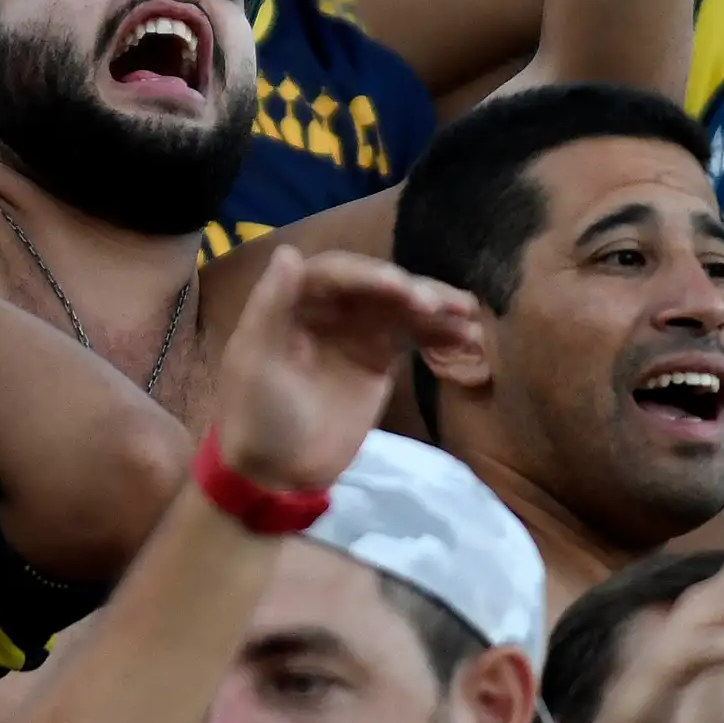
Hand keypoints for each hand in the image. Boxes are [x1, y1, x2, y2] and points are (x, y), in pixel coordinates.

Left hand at [206, 247, 485, 494]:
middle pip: (375, 285)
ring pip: (400, 307)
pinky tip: (468, 335)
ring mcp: (356, 332)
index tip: (400, 289)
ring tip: (467, 312)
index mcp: (293, 299)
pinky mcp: (379, 360)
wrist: (276, 472)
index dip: (369, 276)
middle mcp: (328, 307)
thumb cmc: (256, 413)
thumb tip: (288, 250)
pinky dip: (440, 334)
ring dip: (434, 306)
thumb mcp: (255, 360)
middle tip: (437, 306)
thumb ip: (271, 306)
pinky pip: (413, 336)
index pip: (337, 273)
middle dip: (408, 290)